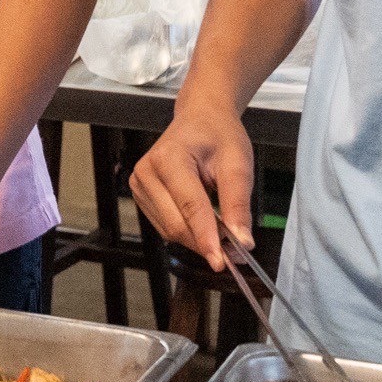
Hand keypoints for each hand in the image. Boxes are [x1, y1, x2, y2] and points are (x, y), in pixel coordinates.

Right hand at [129, 104, 254, 271]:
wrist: (200, 119)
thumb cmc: (217, 134)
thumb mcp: (238, 163)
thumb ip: (238, 204)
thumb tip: (242, 241)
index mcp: (169, 157)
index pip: (189, 206)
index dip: (207, 237)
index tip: (221, 261)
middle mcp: (146, 172)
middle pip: (176, 224)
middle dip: (206, 242)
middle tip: (236, 252)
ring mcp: (140, 185)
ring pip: (170, 230)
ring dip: (198, 240)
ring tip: (225, 236)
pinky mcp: (142, 196)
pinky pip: (165, 227)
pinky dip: (189, 233)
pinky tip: (206, 226)